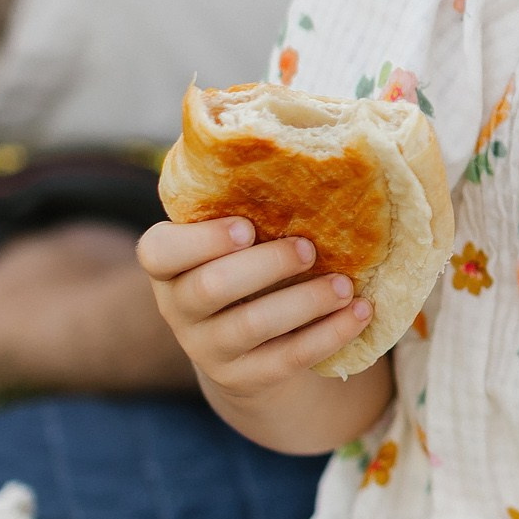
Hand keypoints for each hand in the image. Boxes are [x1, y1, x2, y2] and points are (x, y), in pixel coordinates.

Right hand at [135, 218, 370, 399]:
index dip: (200, 240)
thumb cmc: (244, 264)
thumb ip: (243, 203)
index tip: (246, 226)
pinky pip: (286, 359)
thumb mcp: (229, 239)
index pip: (158, 251)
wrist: (245, 345)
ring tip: (345, 285)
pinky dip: (329, 335)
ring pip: (252, 325)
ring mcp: (206, 348)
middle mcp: (177, 308)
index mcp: (168, 264)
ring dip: (305, 302)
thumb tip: (301, 140)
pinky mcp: (241, 378)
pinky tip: (361, 313)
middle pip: (211, 288)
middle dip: (266, 266)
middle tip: (309, 249)